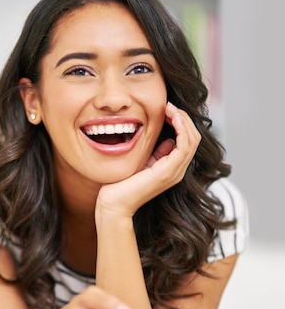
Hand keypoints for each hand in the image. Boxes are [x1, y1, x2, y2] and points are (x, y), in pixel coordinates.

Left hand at [96, 102, 200, 217]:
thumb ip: (156, 152)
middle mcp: (177, 170)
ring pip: (192, 139)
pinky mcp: (168, 172)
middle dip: (183, 117)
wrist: (114, 203)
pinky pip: (184, 145)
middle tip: (168, 104)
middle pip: (193, 137)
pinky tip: (171, 116)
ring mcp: (175, 172)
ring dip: (183, 119)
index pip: (187, 140)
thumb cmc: (122, 184)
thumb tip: (168, 140)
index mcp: (172, 167)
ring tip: (169, 107)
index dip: (180, 122)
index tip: (166, 108)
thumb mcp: (143, 162)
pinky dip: (181, 127)